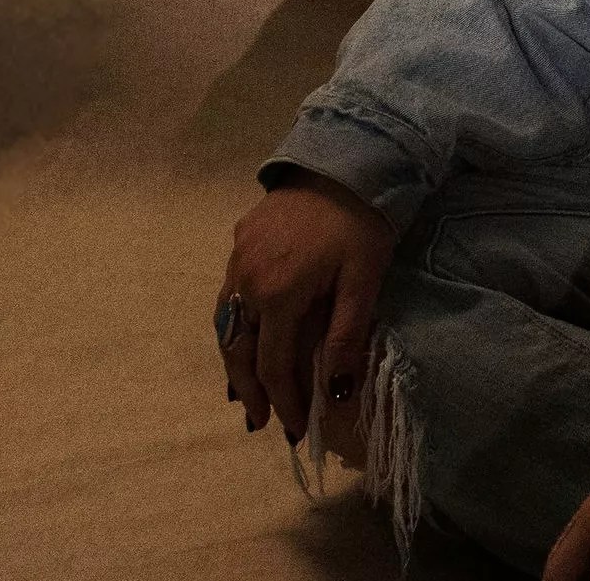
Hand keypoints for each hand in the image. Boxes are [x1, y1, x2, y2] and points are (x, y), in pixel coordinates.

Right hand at [216, 166, 394, 443]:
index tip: (294, 429)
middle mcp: (247, 281)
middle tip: (259, 422)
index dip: (283, 400)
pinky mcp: (240, 240)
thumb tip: (333, 394)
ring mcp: (238, 259)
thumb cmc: (361, 223)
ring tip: (244, 392)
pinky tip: (241, 336)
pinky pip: (228, 296)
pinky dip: (233, 326)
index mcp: (278, 295)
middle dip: (250, 390)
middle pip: (239, 350)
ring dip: (235, 361)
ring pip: (226, 324)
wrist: (343, 160)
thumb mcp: (363, 282)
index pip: (274, 364)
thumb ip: (345, 338)